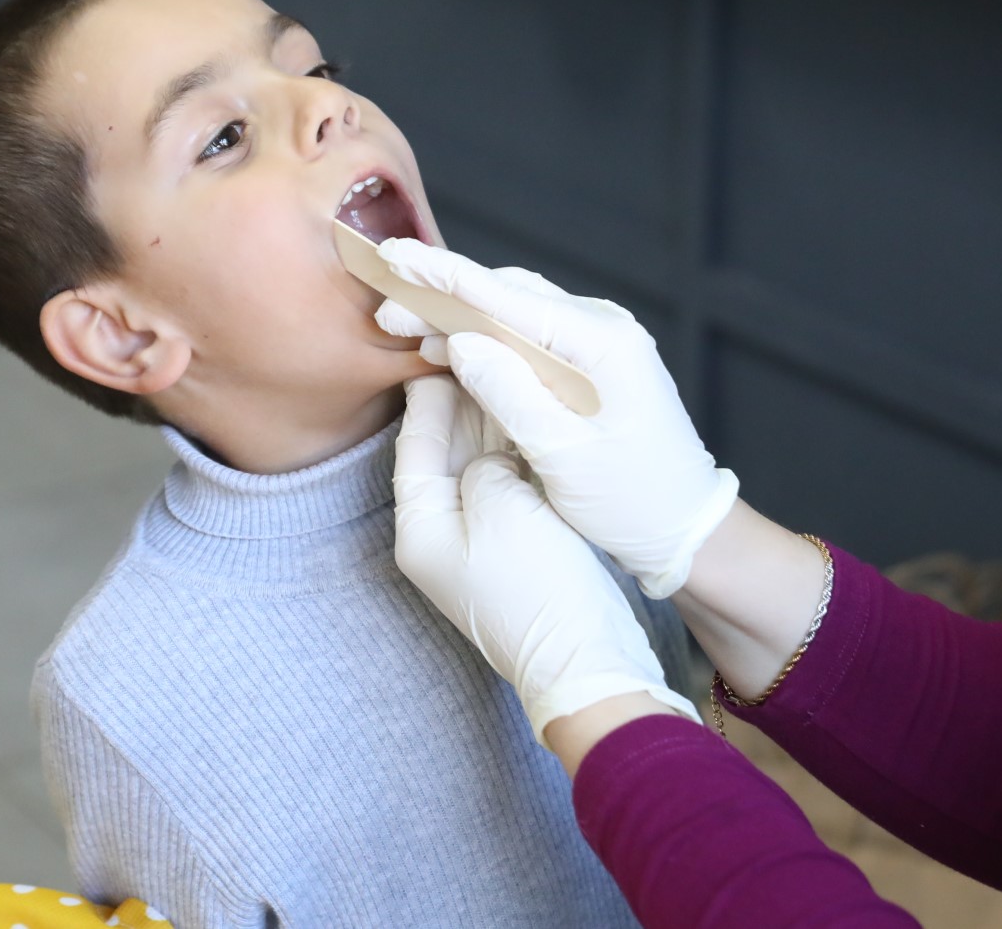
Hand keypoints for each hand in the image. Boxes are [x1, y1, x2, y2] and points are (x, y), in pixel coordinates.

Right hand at [378, 242, 738, 598]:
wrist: (685, 526)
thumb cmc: (633, 502)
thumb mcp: (565, 457)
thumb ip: (511, 394)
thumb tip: (461, 343)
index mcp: (604, 344)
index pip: (510, 297)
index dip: (446, 277)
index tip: (396, 256)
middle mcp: (606, 329)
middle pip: (510, 296)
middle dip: (445, 299)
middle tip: (388, 313)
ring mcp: (602, 342)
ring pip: (517, 312)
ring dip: (464, 319)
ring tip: (408, 330)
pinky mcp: (594, 362)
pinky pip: (533, 335)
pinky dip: (490, 338)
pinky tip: (453, 348)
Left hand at [393, 375, 699, 742]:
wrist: (587, 656)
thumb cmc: (537, 588)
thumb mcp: (500, 505)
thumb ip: (483, 461)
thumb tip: (491, 453)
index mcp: (421, 527)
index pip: (414, 443)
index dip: (428, 393)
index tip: (437, 347)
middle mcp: (443, 533)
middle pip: (446, 449)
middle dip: (463, 399)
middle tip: (476, 344)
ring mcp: (482, 540)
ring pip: (480, 463)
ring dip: (492, 420)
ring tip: (506, 365)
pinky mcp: (519, 544)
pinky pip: (509, 483)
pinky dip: (516, 449)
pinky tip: (532, 412)